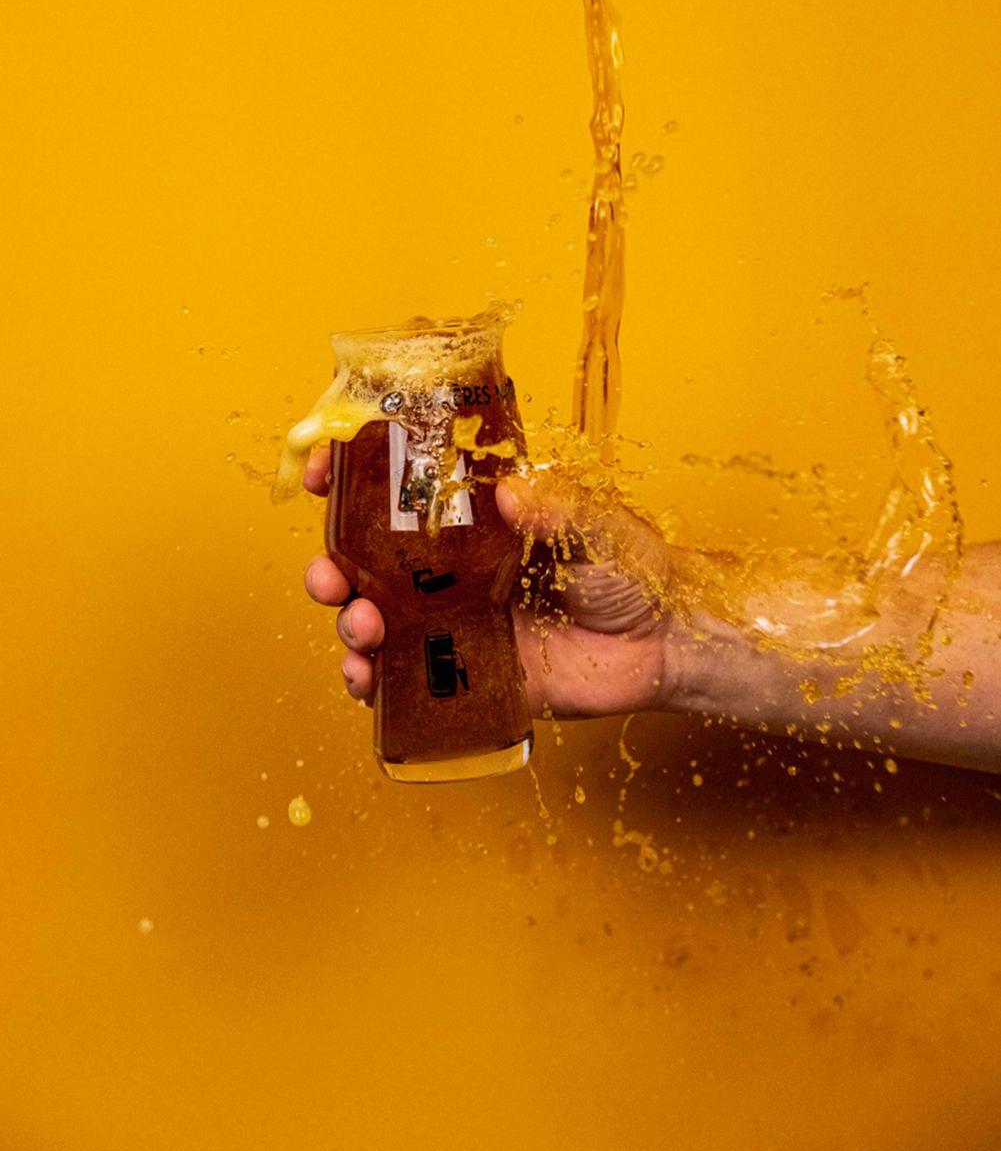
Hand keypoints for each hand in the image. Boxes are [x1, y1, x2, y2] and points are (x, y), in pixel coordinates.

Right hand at [301, 450, 717, 720]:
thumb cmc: (634, 570)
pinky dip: (373, 679)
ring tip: (361, 629)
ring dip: (349, 622)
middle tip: (329, 576)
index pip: (400, 492)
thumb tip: (508, 491)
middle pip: (368, 562)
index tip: (325, 472)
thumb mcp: (599, 526)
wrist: (666, 646)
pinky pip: (405, 679)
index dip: (352, 479)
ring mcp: (455, 623)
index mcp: (476, 521)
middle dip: (332, 566)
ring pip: (376, 620)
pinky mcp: (467, 674)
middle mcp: (454, 569)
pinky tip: (367, 678)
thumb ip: (556, 508)